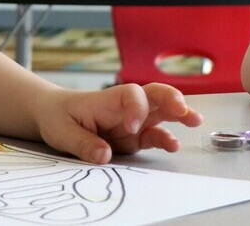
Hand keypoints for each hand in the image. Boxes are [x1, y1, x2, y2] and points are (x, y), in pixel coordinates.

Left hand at [33, 83, 202, 163]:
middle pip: (154, 94)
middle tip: (182, 109)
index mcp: (107, 100)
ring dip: (179, 114)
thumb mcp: (61, 130)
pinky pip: (153, 136)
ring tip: (196, 121)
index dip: (136, 108)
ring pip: (161, 112)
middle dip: (171, 99)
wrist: (53, 115)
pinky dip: (165, 139)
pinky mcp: (134, 137)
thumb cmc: (57, 116)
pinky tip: (173, 146)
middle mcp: (124, 108)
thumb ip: (82, 143)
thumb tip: (104, 156)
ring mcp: (132, 122)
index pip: (131, 95)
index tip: (130, 128)